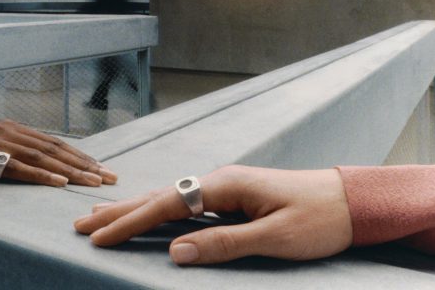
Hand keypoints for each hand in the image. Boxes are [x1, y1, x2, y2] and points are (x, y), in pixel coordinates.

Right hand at [0, 119, 116, 186]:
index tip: (103, 169)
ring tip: (92, 181)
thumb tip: (48, 169)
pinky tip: (58, 182)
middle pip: (53, 148)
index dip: (80, 156)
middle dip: (84, 163)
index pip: (53, 143)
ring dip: (69, 170)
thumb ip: (15, 156)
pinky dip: (40, 176)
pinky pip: (14, 167)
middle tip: (109, 177)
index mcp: (11, 128)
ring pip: (39, 157)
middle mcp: (5, 130)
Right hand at [74, 165, 351, 264]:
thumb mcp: (274, 238)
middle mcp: (219, 181)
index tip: (98, 238)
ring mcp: (225, 188)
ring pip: (169, 199)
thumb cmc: (319, 220)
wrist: (353, 202)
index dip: (129, 223)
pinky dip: (158, 212)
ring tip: (101, 218)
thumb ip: (224, 244)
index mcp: (225, 185)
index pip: (166, 205)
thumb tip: (175, 252)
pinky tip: (148, 217)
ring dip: (133, 210)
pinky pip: (185, 205)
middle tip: (80, 224)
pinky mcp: (233, 197)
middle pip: (158, 196)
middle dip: (119, 212)